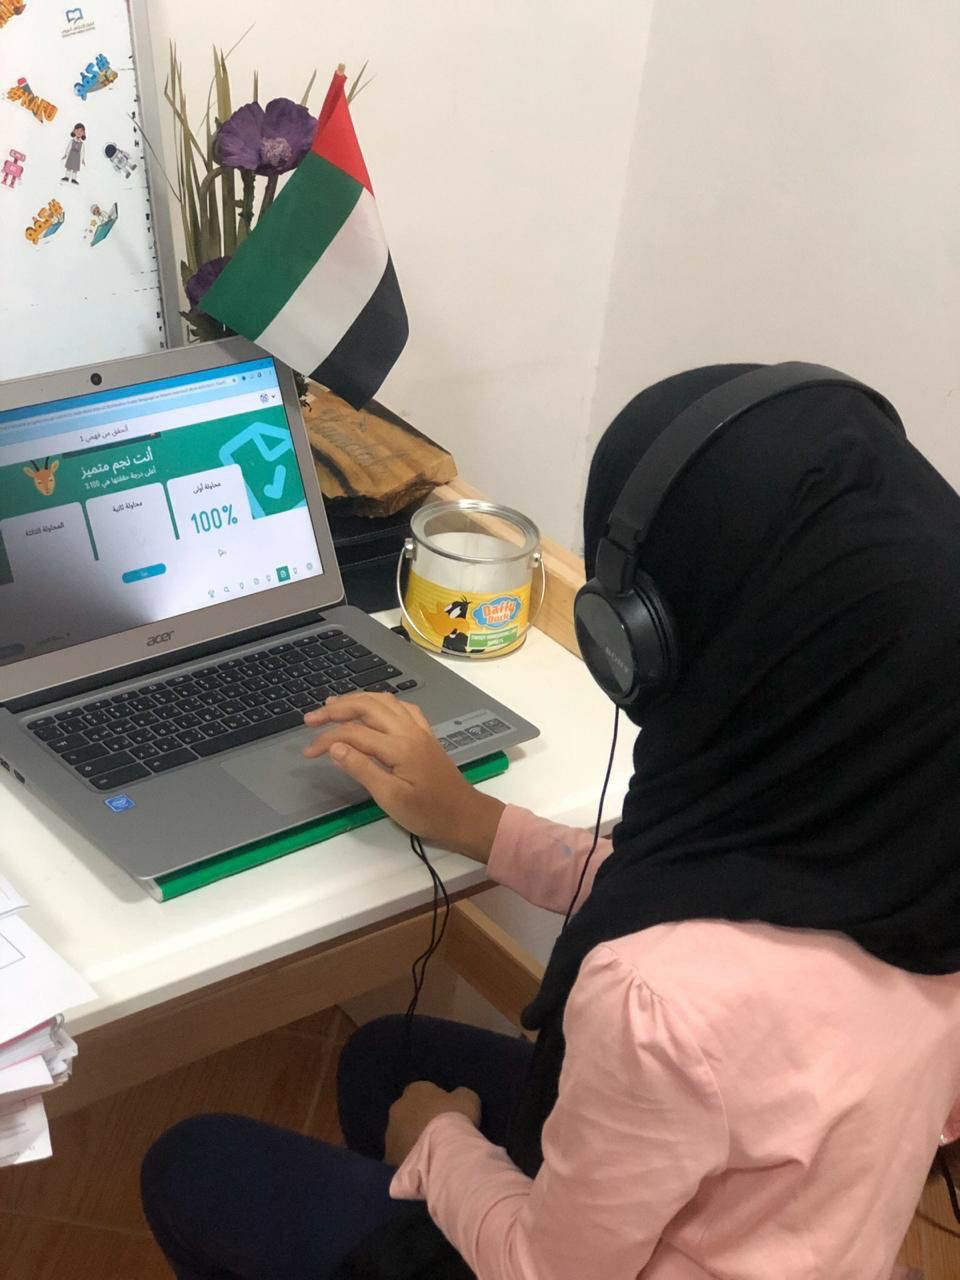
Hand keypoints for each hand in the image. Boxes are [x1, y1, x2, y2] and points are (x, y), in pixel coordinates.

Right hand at [302, 693, 504, 861]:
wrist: (465, 816)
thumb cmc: (428, 813)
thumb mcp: (390, 798)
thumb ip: (362, 769)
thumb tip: (334, 747)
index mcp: (399, 746)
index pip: (353, 733)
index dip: (326, 739)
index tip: (307, 753)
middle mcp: (409, 730)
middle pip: (368, 706)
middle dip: (337, 709)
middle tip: (311, 718)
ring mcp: (419, 730)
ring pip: (384, 701)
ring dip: (357, 700)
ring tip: (333, 705)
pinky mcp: (425, 734)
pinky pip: (401, 707)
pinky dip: (380, 703)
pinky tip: (372, 708)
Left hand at [384, 1081, 480, 1166]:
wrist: (442, 1153)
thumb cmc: (454, 1119)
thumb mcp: (467, 1099)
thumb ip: (458, 1095)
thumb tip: (455, 1099)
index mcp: (415, 1090)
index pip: (422, 1092)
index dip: (434, 1104)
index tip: (446, 1115)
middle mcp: (397, 1108)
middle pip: (408, 1113)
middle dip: (419, 1121)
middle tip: (437, 1135)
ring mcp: (390, 1134)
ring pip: (401, 1135)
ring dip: (412, 1141)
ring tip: (431, 1154)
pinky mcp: (389, 1157)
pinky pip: (400, 1156)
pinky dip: (409, 1159)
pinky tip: (423, 1166)